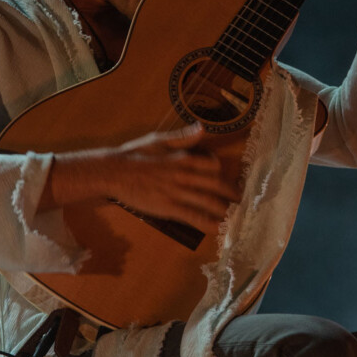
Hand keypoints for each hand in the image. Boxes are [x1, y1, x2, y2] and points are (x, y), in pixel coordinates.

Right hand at [46, 124, 240, 234]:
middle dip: (232, 193)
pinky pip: (193, 217)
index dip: (222, 173)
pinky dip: (208, 223)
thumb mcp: (158, 139)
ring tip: (238, 216)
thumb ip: (182, 137)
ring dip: (226, 210)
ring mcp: (177, 192)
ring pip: (208, 201)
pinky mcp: (169, 207)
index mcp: (183, 157)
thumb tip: (202, 128)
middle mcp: (184, 175)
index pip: (212, 165)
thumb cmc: (134, 154)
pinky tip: (219, 228)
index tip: (230, 180)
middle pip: (216, 184)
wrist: (113, 172)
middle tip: (244, 200)